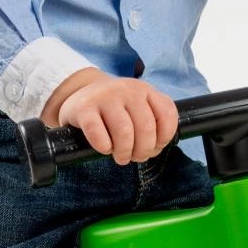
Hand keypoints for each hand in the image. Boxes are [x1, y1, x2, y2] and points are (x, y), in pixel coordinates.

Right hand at [42, 68, 179, 163]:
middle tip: (134, 157)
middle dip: (143, 150)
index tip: (154, 147)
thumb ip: (152, 122)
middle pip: (146, 128)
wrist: (80, 94)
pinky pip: (98, 134)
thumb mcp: (137, 107)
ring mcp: (105, 97)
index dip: (164, 138)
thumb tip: (154, 148)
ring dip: (124, 152)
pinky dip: (104, 147)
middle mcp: (128, 90)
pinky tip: (104, 148)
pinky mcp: (84, 108)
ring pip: (124, 132)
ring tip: (121, 157)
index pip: (167, 114)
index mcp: (145, 90)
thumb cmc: (114, 109)